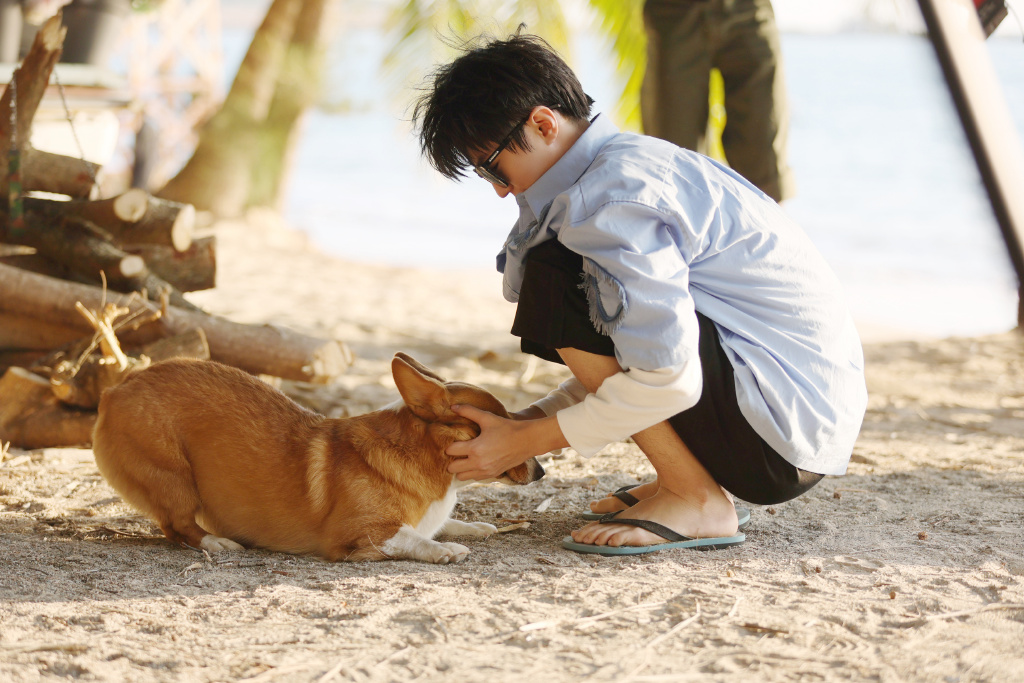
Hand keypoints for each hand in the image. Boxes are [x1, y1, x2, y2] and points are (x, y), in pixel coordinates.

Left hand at [446, 404, 565, 480]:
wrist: (527, 441)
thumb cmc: (507, 428)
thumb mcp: (487, 418)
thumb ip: (468, 411)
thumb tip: (452, 407)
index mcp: (475, 449)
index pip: (451, 451)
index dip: (450, 445)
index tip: (454, 440)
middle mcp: (478, 463)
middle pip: (452, 468)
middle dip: (451, 459)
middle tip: (457, 450)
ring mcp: (485, 471)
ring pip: (462, 476)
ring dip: (460, 468)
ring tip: (464, 457)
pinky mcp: (492, 474)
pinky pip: (474, 478)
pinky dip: (471, 472)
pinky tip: (474, 462)